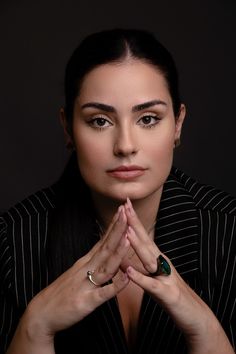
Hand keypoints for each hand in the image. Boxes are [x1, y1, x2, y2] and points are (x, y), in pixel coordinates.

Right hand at [22, 206, 129, 339]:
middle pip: (105, 247)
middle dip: (117, 230)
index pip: (102, 240)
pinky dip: (116, 285)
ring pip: (106, 266)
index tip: (123, 211)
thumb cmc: (62, 292)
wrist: (41, 313)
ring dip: (118, 252)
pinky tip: (126, 277)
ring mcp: (86, 284)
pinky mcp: (87, 302)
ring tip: (129, 238)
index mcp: (85, 262)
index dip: (113, 226)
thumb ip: (92, 261)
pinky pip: (104, 293)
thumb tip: (106, 249)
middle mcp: (86, 269)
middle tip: (127, 212)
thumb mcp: (77, 272)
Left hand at [124, 198, 233, 353]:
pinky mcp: (166, 294)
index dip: (132, 220)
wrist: (193, 315)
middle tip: (124, 205)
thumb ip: (138, 269)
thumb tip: (121, 259)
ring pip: (149, 258)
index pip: (142, 236)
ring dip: (137, 244)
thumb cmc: (170, 295)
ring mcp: (164, 277)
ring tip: (126, 231)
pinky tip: (130, 271)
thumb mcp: (152, 279)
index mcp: (156, 259)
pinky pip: (151, 285)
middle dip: (134, 223)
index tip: (123, 204)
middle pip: (146, 240)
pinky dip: (140, 277)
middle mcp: (161, 263)